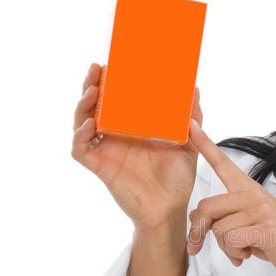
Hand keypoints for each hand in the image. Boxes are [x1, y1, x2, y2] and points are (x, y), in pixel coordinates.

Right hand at [71, 63, 200, 230]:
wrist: (170, 211)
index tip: (111, 64)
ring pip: (81, 123)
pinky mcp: (100, 167)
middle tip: (96, 70)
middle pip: (93, 107)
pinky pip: (80, 149)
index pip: (114, 100)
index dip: (108, 82)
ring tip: (91, 92)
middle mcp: (115, 137)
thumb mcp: (188, 144)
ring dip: (82, 106)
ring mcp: (106, 152)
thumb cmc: (176, 181)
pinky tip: (91, 125)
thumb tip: (195, 89)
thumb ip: (192, 119)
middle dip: (90, 86)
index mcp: (132, 129)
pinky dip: (80, 136)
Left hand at [187, 122, 275, 275]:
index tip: (191, 126)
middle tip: (208, 247)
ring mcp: (261, 209)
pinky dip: (235, 252)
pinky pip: (231, 240)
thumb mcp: (248, 224)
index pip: (223, 164)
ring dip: (225, 247)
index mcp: (249, 189)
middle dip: (202, 232)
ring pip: (218, 229)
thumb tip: (195, 218)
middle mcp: (253, 194)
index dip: (205, 145)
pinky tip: (248, 253)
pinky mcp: (265, 227)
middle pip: (207, 207)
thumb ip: (224, 217)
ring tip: (243, 249)